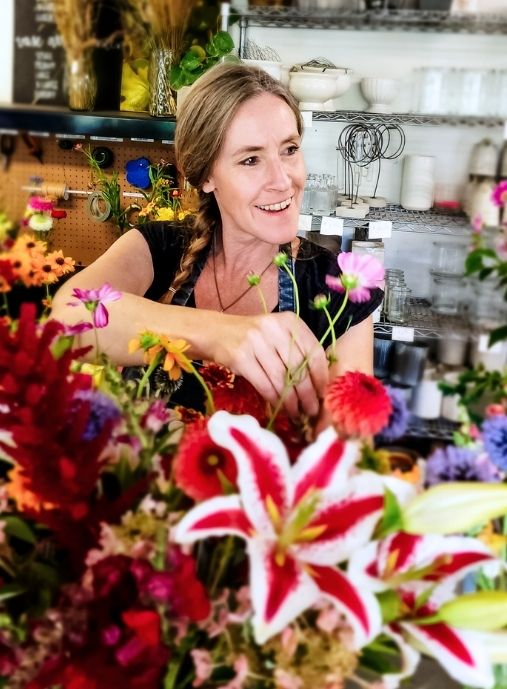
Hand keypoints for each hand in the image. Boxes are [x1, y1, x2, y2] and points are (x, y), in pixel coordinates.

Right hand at [212, 312, 328, 417]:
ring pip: (282, 378)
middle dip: (308, 393)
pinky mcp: (240, 357)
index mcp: (289, 321)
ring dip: (291, 401)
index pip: (314, 351)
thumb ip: (297, 351)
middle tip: (312, 410)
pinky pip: (264, 384)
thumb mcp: (278, 335)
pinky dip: (274, 399)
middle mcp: (274, 328)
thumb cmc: (254, 338)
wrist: (216, 333)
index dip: (321, 376)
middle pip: (299, 367)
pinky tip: (278, 407)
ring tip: (296, 413)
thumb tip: (319, 385)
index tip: (323, 394)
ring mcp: (256, 341)